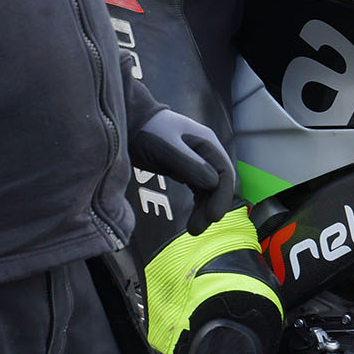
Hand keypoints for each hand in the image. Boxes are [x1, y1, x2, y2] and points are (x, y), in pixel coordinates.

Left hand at [129, 108, 235, 235]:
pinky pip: (199, 189)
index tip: (213, 217)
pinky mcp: (186, 169)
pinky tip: (192, 217)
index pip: (224, 173)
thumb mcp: (168, 148)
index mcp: (207, 143)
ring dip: (204, 209)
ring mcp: (197, 161)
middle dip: (212, 206)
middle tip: (197, 229)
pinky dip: (198, 204)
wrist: (129, 123)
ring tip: (193, 229)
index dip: (222, 196)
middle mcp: (206, 153)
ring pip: (209, 189)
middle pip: (219, 183)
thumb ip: (190, 165)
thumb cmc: (148, 131)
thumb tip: (213, 184)